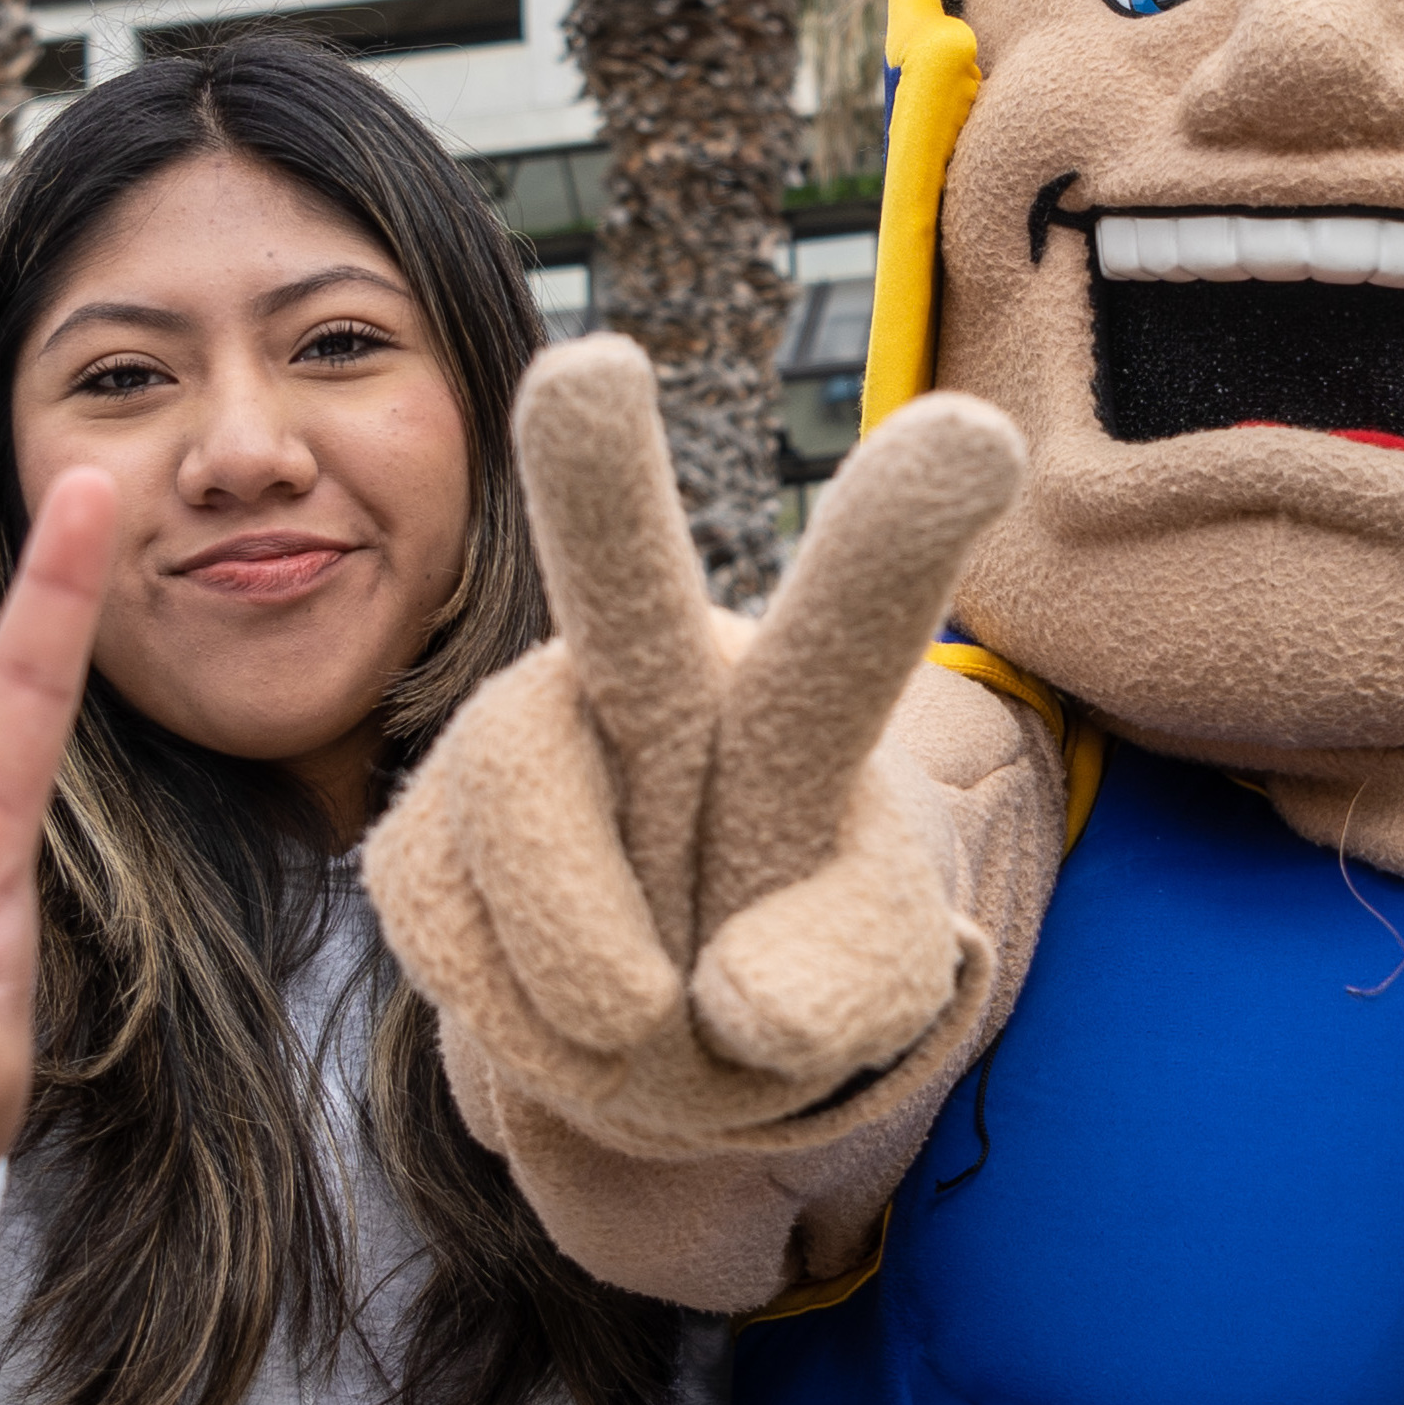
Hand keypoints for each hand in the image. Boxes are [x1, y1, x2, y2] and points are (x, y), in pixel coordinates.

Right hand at [373, 340, 1027, 1139]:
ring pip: (517, 802)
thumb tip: (738, 1005)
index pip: (855, 622)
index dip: (900, 537)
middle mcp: (652, 679)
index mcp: (795, 702)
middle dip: (603, 480)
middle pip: (624, 586)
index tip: (982, 434)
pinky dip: (515, 1013)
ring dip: (586, 961)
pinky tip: (567, 1013)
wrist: (661, 1034)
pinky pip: (446, 917)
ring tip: (643, 1027)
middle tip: (593, 370)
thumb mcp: (873, 979)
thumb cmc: (794, 964)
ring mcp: (520, 742)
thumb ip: (841, 981)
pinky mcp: (421, 829)